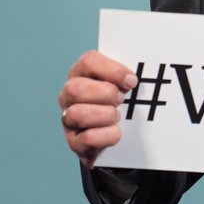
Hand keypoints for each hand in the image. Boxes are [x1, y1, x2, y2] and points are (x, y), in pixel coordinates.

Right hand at [58, 51, 138, 167]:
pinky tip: (116, 132)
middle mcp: (69, 95)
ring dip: (105, 115)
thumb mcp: (123, 85)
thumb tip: (136, 78)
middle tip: (121, 99)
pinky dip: (107, 136)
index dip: (113, 70)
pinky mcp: (75, 142)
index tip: (132, 81)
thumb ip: (126, 76)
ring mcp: (68, 119)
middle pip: (76, 88)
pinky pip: (87, 139)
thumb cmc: (121, 103)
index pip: (88, 61)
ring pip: (77, 114)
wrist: (119, 138)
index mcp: (81, 73)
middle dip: (106, 94)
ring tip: (117, 117)